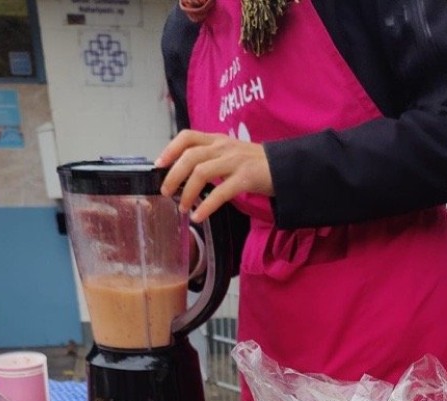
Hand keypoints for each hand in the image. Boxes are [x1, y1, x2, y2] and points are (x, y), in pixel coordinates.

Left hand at [154, 130, 273, 221]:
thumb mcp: (231, 154)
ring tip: (183, 207)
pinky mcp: (245, 178)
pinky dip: (206, 206)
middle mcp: (223, 147)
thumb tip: (187, 174)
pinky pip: (220, 192)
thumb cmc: (257, 165)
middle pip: (189, 156)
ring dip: (187, 192)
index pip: (187, 136)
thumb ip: (211, 158)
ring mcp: (235, 161)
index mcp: (218, 140)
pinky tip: (199, 217)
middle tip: (166, 192)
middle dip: (172, 175)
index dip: (170, 149)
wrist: (286, 168)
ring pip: (201, 173)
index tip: (159, 164)